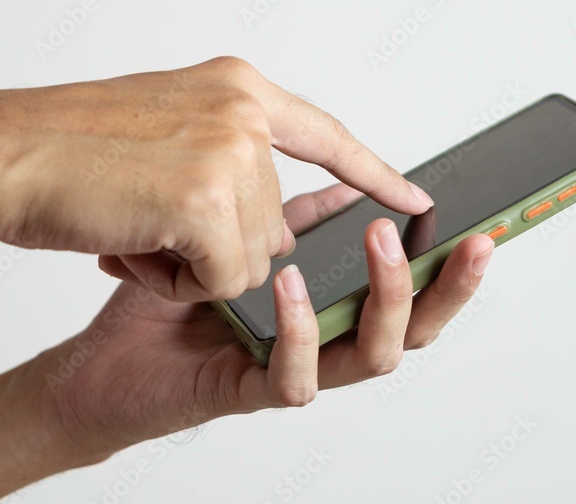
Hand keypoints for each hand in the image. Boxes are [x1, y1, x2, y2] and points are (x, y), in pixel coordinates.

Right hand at [0, 56, 433, 301]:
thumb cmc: (63, 152)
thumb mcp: (166, 134)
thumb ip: (230, 161)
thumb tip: (280, 225)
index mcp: (237, 86)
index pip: (328, 136)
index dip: (373, 173)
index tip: (416, 197)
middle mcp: (245, 109)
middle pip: (275, 222)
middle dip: (217, 243)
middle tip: (147, 219)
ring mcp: (233, 152)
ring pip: (253, 257)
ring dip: (190, 263)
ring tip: (132, 225)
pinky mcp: (212, 199)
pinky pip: (226, 279)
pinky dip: (176, 281)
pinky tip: (133, 246)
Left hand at [35, 183, 494, 459]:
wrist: (99, 359)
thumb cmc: (167, 303)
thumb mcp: (240, 240)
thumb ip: (295, 218)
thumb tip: (349, 182)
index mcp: (331, 305)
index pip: (410, 290)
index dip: (449, 262)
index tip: (476, 216)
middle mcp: (323, 341)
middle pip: (416, 328)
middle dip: (452, 287)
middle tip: (469, 241)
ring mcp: (291, 368)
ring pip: (375, 356)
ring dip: (387, 297)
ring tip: (381, 242)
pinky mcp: (248, 393)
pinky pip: (296, 377)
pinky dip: (300, 328)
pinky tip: (289, 282)